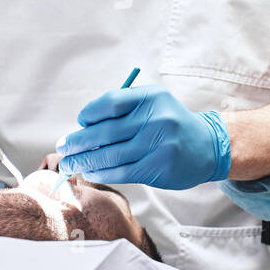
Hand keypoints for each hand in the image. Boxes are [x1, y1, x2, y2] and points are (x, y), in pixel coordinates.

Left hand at [55, 85, 230, 189]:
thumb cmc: (169, 124)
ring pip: (110, 154)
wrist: (207, 147)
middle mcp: (156, 118)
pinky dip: (101, 172)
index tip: (81, 122)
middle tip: (62, 148)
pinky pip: (121, 171)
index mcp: (151, 97)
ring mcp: (159, 144)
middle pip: (105, 131)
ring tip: (70, 164)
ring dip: (84, 161)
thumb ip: (122, 111)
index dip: (89, 114)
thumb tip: (82, 129)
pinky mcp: (159, 167)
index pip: (110, 102)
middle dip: (78, 142)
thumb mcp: (152, 105)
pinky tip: (90, 172)